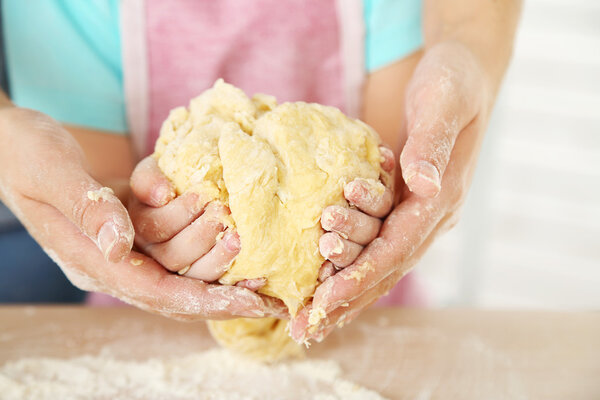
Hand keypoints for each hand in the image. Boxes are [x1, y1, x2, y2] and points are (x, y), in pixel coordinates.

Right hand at [0, 107, 282, 319]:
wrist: (12, 143)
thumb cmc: (26, 153)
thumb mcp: (52, 173)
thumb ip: (87, 209)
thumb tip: (121, 248)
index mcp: (89, 258)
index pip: (155, 291)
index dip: (204, 298)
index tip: (247, 303)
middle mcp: (109, 262)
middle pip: (175, 292)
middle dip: (222, 293)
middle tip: (265, 289)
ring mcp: (121, 249)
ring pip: (179, 274)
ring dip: (219, 272)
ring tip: (259, 271)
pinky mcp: (132, 232)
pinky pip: (175, 252)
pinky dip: (207, 254)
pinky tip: (236, 250)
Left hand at [291, 41, 491, 341]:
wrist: (462, 78)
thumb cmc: (452, 83)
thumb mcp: (444, 102)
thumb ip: (432, 143)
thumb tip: (420, 182)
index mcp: (442, 197)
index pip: (399, 246)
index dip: (364, 273)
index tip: (327, 297)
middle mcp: (431, 215)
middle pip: (387, 268)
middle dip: (347, 299)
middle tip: (307, 329)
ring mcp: (418, 215)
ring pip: (380, 265)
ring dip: (346, 296)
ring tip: (311, 322)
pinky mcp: (402, 208)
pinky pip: (375, 247)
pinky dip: (352, 272)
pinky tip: (327, 288)